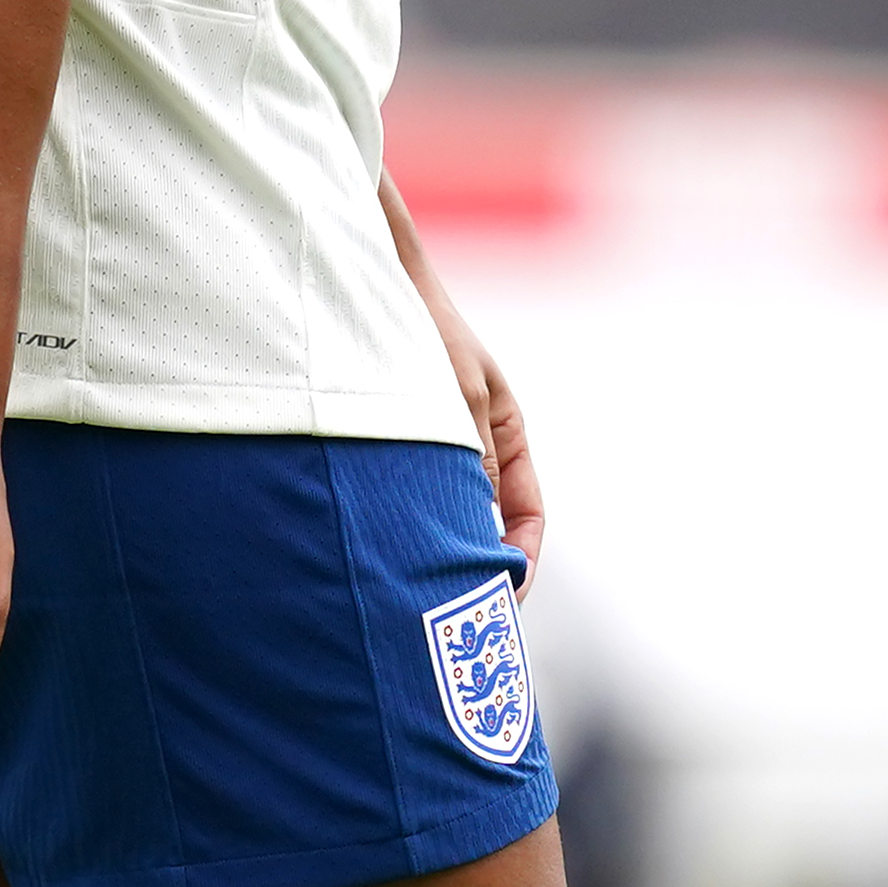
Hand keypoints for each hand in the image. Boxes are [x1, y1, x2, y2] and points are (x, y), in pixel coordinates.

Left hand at [384, 173, 545, 586]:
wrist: (363, 267)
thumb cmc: (417, 323)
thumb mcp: (456, 394)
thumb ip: (470, 461)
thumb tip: (475, 532)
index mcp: (506, 431)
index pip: (527, 517)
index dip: (515, 563)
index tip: (496, 599)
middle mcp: (470, 442)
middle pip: (480, 524)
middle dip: (466, 568)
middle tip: (440, 619)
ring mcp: (429, 440)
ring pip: (435, 513)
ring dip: (423, 549)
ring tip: (398, 591)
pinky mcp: (386, 438)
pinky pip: (399, 495)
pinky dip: (392, 524)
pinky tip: (360, 545)